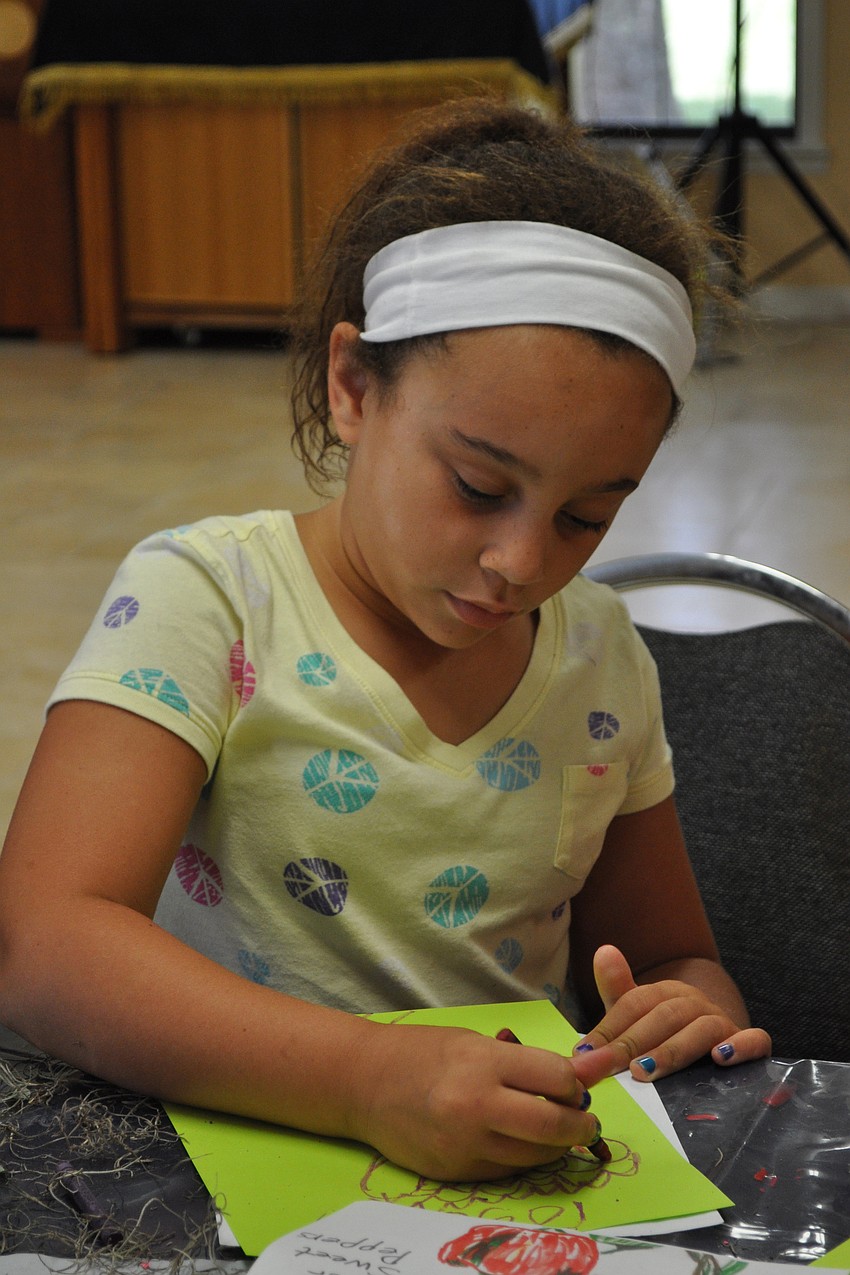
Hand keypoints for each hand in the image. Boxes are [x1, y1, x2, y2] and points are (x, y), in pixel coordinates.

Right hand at [348, 1022, 602, 1180]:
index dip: (576, 1085)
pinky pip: (507, 1170)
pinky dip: (523, 1158)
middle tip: (586, 1121)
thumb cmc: (422, 1052)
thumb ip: (528, 1062)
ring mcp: (465, 1144)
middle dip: (581, 1126)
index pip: (557, 1079)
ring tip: (555, 1132)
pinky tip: (519, 1141)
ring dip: (555, 1147)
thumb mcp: (475, 1043)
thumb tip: (584, 1074)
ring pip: (535, 1156)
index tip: (578, 1087)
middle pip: (554, 1126)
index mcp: (483, 1063)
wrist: (365, 1082)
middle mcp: (476, 1106)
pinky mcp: (457, 1172)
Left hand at [570, 945, 771, 1083]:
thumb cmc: (668, 1034)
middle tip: (608, 1066)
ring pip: (701, 1029)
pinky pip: (754, 1040)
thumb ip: (618, 990)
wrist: (718, 1045)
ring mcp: (724, 1023)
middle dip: (632, 1042)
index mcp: (667, 993)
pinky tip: (721, 1058)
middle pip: (664, 1016)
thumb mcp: (639, 1015)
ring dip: (671, 1051)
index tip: (585, 1053)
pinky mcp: (749, 1044)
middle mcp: (696, 1003)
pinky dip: (741, 1046)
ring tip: (644, 1071)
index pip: (635, 1003)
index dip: (609, 1027)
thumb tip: (603, 950)